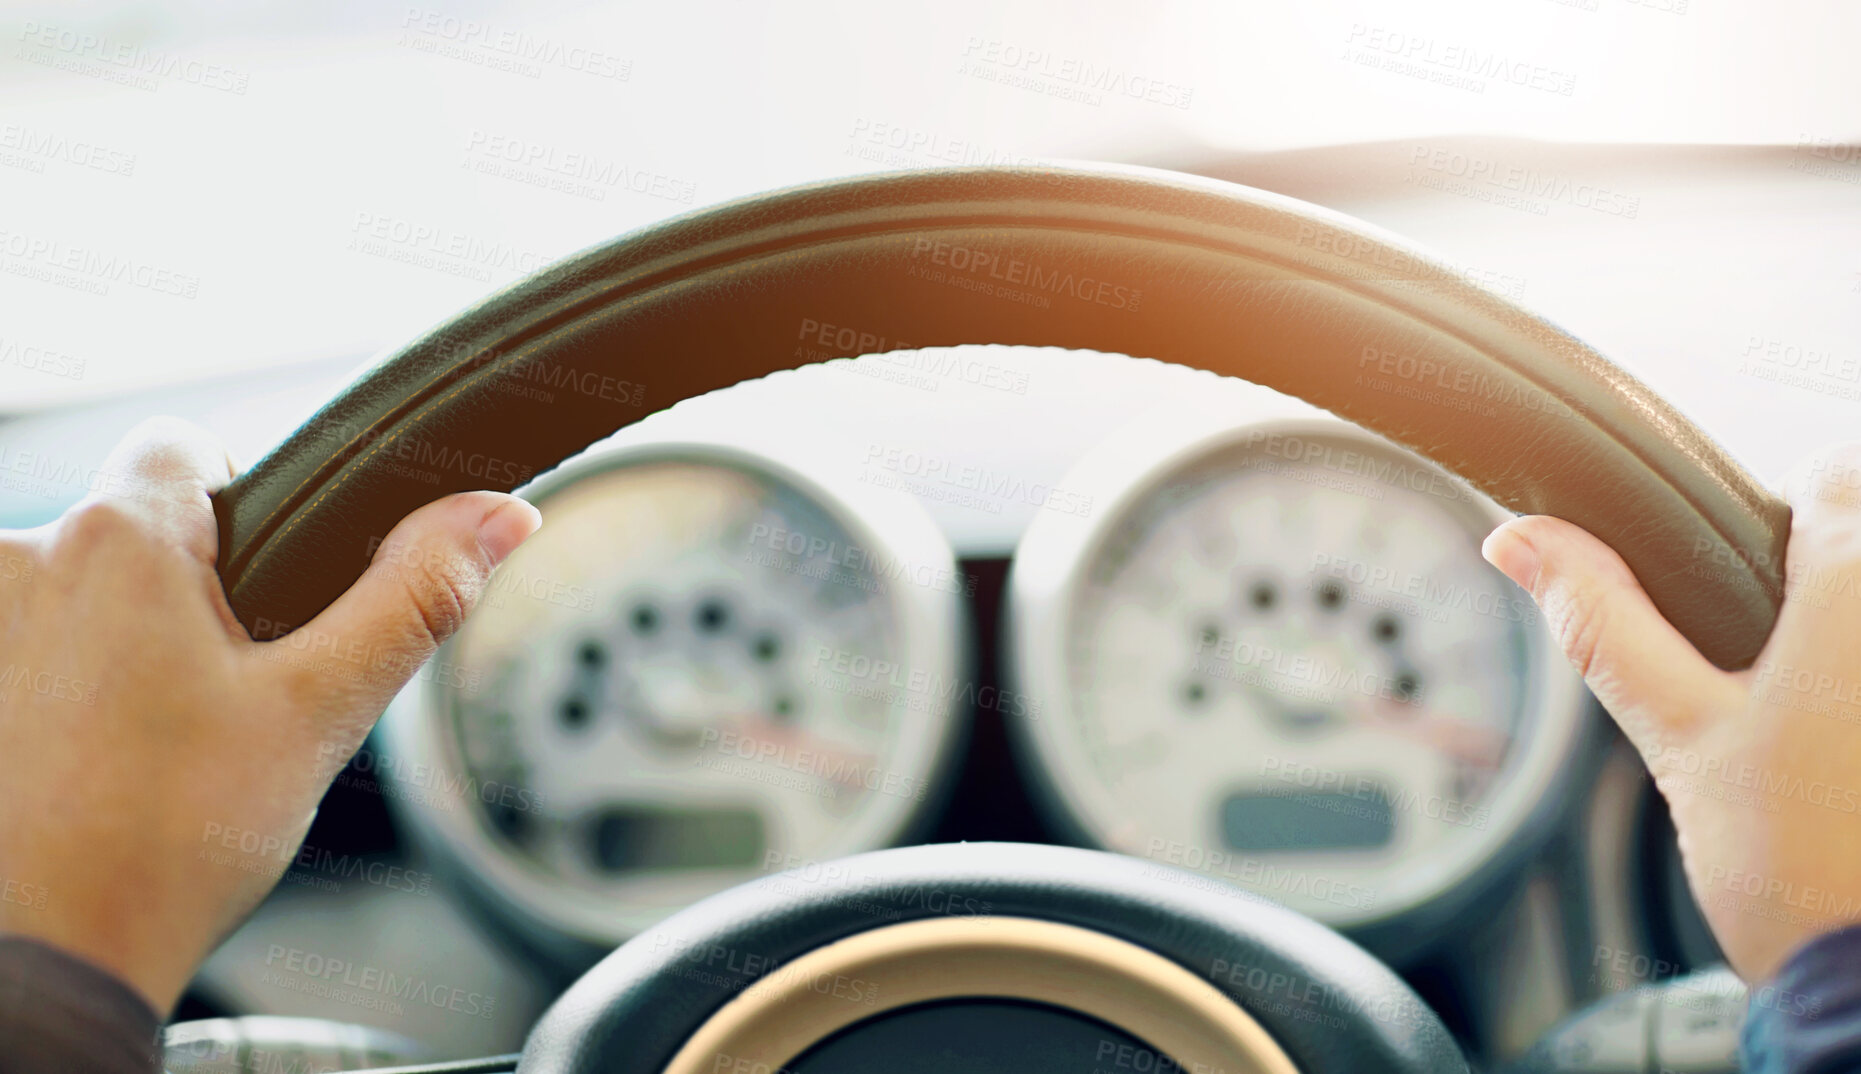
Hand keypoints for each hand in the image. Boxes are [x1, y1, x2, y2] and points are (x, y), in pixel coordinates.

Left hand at [0, 417, 539, 1014]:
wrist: (49, 959)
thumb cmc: (163, 844)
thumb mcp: (321, 709)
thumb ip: (413, 597)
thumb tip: (494, 516)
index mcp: (116, 540)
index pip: (188, 443)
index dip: (249, 507)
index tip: (271, 588)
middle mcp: (19, 561)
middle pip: (138, 528)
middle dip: (194, 591)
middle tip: (232, 690)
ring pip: (82, 592)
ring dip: (126, 641)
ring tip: (164, 739)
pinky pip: (34, 646)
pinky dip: (71, 685)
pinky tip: (103, 759)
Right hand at [1483, 443, 1860, 981]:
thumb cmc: (1804, 875)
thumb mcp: (1679, 734)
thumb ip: (1602, 625)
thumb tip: (1520, 542)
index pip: (1826, 476)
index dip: (1763, 526)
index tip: (1734, 588)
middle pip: (1859, 549)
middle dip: (1804, 601)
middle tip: (1763, 691)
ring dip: (1836, 655)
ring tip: (1812, 743)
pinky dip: (1852, 700)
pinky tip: (1845, 768)